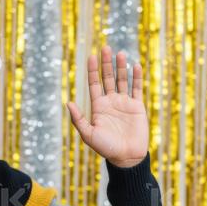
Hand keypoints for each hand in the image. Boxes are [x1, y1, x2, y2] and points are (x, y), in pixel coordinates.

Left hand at [67, 46, 148, 167]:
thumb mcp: (88, 134)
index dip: (93, 70)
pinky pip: (137, 89)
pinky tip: (135, 66)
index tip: (91, 56)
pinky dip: (136, 78)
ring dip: (121, 67)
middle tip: (105, 48)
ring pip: (122, 81)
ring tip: (120, 54)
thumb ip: (78, 119)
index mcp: (98, 107)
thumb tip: (69, 102)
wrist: (126, 157)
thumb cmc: (106, 148)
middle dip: (106, 64)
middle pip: (108, 78)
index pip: (94, 84)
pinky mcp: (137, 107)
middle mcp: (111, 102)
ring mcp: (124, 103)